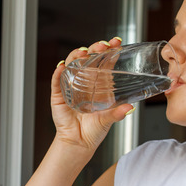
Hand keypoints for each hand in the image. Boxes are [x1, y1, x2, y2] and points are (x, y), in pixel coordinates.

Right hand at [50, 37, 134, 151]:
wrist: (78, 143)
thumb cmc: (94, 130)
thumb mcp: (108, 120)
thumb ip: (117, 113)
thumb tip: (129, 107)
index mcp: (99, 84)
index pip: (104, 61)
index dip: (109, 50)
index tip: (116, 43)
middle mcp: (85, 82)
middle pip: (88, 58)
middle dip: (94, 49)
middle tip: (101, 46)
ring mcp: (70, 86)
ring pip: (71, 65)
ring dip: (75, 56)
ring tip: (81, 53)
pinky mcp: (58, 95)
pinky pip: (56, 81)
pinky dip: (58, 73)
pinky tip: (62, 67)